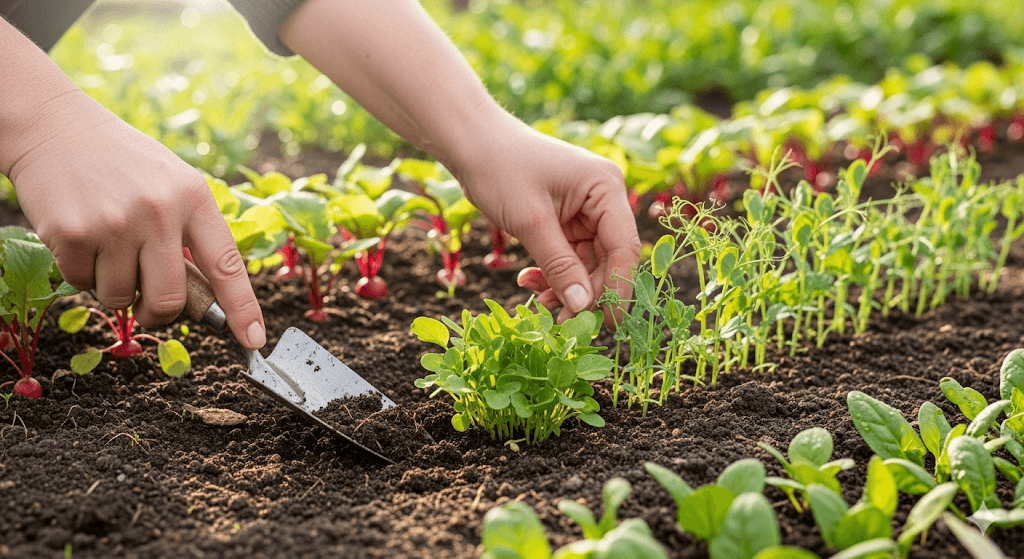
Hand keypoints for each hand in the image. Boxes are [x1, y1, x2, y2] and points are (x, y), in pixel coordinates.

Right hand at [7, 91, 265, 348]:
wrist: (56, 126)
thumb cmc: (124, 164)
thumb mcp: (174, 185)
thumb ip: (192, 235)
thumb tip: (206, 301)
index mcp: (194, 198)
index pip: (227, 265)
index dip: (242, 308)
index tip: (254, 340)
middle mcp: (159, 211)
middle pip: (169, 300)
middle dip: (157, 314)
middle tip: (147, 305)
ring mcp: (114, 222)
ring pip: (119, 298)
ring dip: (112, 287)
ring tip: (107, 245)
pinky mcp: (71, 232)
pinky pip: (81, 283)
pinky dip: (80, 271)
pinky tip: (80, 234)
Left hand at [455, 112, 640, 327]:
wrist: (469, 143)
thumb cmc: (499, 169)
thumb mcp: (530, 222)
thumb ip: (559, 266)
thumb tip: (582, 307)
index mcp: (606, 188)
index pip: (624, 248)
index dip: (617, 289)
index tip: (604, 324)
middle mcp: (603, 199)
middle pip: (608, 260)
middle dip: (585, 292)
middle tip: (560, 322)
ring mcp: (585, 210)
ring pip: (587, 264)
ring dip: (564, 287)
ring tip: (537, 304)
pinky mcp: (566, 220)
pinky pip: (568, 258)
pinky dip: (551, 274)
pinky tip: (528, 282)